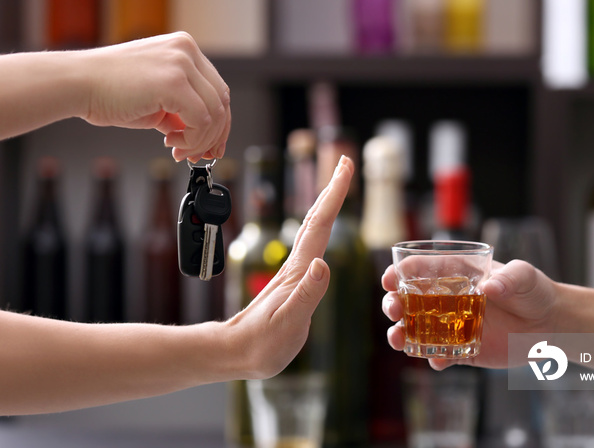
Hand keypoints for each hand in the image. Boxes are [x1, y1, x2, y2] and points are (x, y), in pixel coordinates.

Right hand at [79, 32, 229, 162]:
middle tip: (198, 154)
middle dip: (213, 135)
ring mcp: (181, 63)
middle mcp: (186, 51)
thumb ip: (183, 110)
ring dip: (199, 140)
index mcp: (184, 49)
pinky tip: (170, 143)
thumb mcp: (158, 98)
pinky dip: (191, 139)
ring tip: (178, 149)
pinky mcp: (173, 82)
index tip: (212, 145)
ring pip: (215, 113)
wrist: (77, 84)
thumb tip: (203, 136)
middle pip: (222, 101)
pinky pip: (201, 120)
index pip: (217, 90)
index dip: (219, 123)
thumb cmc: (108, 90)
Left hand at [221, 156, 353, 378]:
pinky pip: (311, 249)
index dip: (334, 194)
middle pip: (316, 220)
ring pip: (312, 232)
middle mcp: (296, 267)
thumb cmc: (260, 344)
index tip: (344, 166)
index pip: (320, 225)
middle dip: (332, 190)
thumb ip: (306, 295)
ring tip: (337, 190)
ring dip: (326, 207)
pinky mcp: (292, 286)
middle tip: (345, 164)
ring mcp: (293, 275)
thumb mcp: (288, 324)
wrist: (234, 354)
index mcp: (298, 271)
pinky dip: (320, 231)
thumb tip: (323, 264)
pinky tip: (322, 235)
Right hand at [382, 259, 559, 369]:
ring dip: (402, 334)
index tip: (390, 279)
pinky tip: (437, 360)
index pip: (419, 269)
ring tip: (398, 339)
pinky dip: (435, 358)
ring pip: (416, 330)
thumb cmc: (535, 291)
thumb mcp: (525, 277)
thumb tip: (489, 288)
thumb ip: (509, 278)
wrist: (551, 325)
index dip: (400, 272)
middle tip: (393, 310)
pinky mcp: (462, 349)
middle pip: (408, 300)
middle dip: (393, 304)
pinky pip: (441, 355)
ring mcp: (452, 325)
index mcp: (456, 273)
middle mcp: (447, 299)